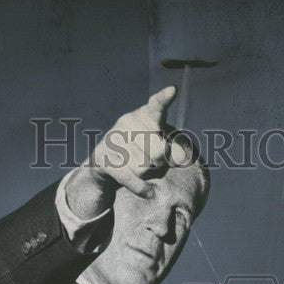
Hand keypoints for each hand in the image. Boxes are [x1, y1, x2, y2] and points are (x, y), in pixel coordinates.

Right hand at [67, 87, 188, 214]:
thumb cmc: (139, 155)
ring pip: (144, 167)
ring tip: (136, 168)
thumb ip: (173, 152)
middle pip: (159, 151)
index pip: (156, 107)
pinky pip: (128, 176)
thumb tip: (180, 154)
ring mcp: (113, 137)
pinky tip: (149, 193)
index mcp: (144, 116)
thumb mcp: (160, 152)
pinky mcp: (103, 156)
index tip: (173, 91)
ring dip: (146, 175)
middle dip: (161, 164)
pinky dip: (139, 187)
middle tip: (153, 163)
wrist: (105, 167)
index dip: (164, 99)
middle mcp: (128, 122)